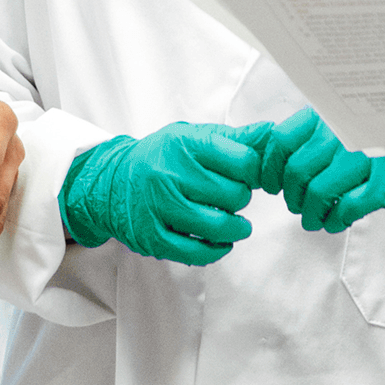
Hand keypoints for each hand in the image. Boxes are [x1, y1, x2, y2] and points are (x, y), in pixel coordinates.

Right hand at [58, 122, 263, 265]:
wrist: (111, 182)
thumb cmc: (161, 157)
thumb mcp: (192, 137)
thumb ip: (234, 138)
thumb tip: (272, 132)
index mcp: (184, 143)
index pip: (243, 162)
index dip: (253, 172)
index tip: (247, 175)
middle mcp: (170, 173)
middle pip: (235, 196)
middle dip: (241, 199)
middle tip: (232, 197)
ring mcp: (160, 207)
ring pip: (219, 226)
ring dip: (236, 228)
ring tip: (237, 224)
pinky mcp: (154, 237)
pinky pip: (197, 252)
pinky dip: (217, 250)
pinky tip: (220, 242)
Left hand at [252, 107, 372, 231]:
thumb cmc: (384, 141)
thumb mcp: (344, 127)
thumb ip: (311, 137)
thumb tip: (272, 162)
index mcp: (329, 114)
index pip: (281, 140)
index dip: (270, 168)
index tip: (272, 184)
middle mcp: (344, 131)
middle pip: (296, 172)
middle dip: (291, 197)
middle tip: (296, 206)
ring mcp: (365, 156)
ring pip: (317, 194)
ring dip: (310, 215)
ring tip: (314, 220)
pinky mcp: (384, 182)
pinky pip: (346, 209)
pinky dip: (335, 221)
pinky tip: (337, 221)